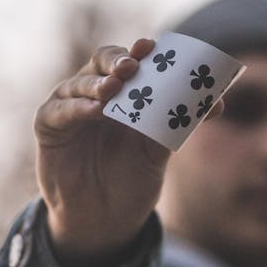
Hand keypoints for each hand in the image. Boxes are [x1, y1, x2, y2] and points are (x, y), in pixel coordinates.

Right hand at [34, 38, 168, 266]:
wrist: (105, 218)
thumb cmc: (132, 178)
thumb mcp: (158, 150)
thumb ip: (180, 124)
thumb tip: (217, 103)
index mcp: (125, 93)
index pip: (131, 61)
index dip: (141, 52)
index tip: (152, 47)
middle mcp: (96, 92)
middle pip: (102, 62)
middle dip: (118, 61)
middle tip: (132, 66)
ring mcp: (70, 106)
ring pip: (80, 83)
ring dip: (97, 84)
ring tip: (114, 88)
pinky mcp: (48, 126)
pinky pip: (59, 110)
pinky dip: (76, 108)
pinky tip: (94, 110)